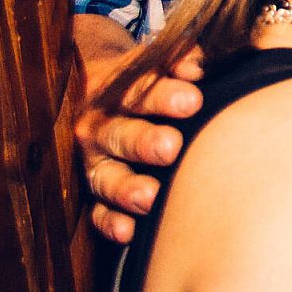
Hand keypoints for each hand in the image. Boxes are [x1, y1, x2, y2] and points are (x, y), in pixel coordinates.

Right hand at [75, 42, 203, 242]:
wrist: (96, 88)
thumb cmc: (147, 78)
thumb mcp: (159, 61)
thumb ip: (181, 59)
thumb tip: (199, 66)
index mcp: (116, 90)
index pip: (139, 91)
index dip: (164, 96)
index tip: (193, 101)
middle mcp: (99, 126)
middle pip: (120, 134)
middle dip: (144, 141)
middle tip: (171, 147)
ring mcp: (93, 162)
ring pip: (106, 176)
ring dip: (127, 187)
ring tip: (150, 196)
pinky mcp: (92, 192)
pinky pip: (96, 212)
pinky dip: (110, 223)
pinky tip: (128, 232)